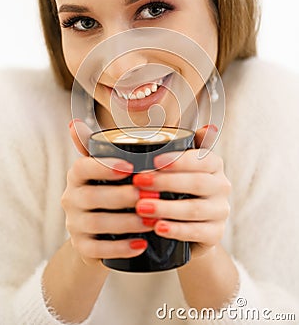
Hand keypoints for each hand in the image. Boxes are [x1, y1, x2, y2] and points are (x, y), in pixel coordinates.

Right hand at [61, 119, 153, 265]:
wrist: (97, 231)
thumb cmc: (109, 191)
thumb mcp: (107, 168)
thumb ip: (105, 145)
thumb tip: (84, 119)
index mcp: (77, 175)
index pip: (83, 166)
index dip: (104, 166)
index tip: (130, 167)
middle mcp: (70, 198)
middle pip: (94, 197)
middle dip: (124, 197)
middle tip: (153, 196)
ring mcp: (73, 224)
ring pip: (97, 223)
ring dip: (127, 222)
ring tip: (153, 220)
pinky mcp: (81, 247)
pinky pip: (96, 250)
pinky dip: (120, 248)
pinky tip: (141, 245)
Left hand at [133, 125, 230, 258]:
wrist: (188, 229)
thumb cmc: (178, 189)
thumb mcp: (179, 166)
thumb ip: (184, 145)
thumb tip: (207, 126)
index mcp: (214, 165)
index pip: (202, 159)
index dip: (179, 160)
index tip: (154, 161)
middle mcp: (222, 186)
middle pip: (198, 183)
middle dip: (166, 182)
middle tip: (138, 182)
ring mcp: (221, 211)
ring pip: (195, 209)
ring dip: (166, 208)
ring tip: (141, 207)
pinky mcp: (216, 234)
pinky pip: (197, 232)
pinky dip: (176, 230)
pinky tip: (157, 227)